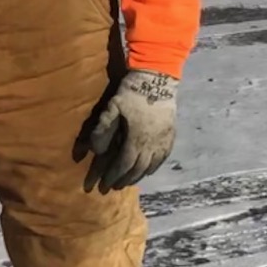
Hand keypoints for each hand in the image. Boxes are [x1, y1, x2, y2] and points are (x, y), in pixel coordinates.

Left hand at [84, 70, 176, 192]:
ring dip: (138, 176)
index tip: (103, 185)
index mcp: (136, 138)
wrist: (157, 78)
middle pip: (137, 169)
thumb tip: (95, 151)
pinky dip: (154, 167)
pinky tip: (147, 170)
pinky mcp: (171, 135)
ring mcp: (163, 140)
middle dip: (124, 180)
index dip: (113, 176)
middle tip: (112, 188)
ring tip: (128, 182)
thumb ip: (103, 130)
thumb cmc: (131, 92)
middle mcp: (152, 144)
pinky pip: (163, 158)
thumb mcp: (112, 108)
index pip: (124, 164)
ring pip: (151, 166)